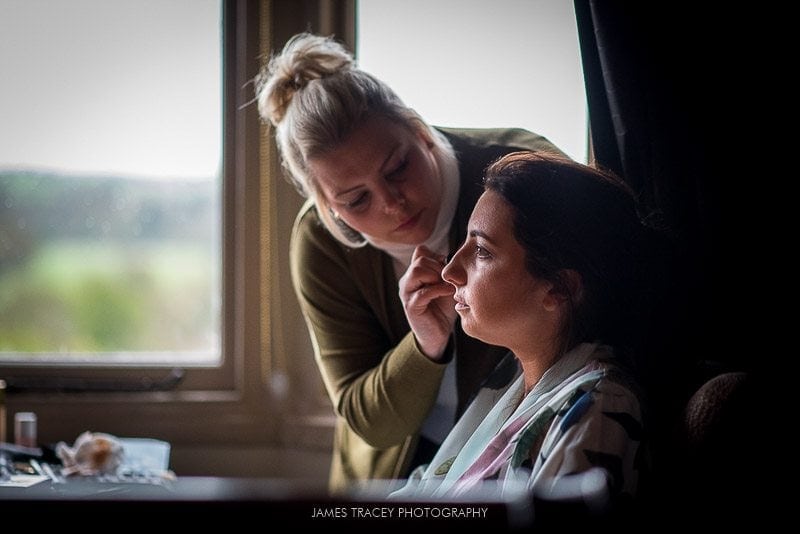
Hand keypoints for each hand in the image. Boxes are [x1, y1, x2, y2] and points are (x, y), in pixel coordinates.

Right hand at [399, 245, 456, 360]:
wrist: (438, 334)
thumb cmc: (444, 309)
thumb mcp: (447, 284)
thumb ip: (446, 270)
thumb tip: (457, 253)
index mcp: (414, 273)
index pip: (421, 251)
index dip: (437, 257)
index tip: (449, 270)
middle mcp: (407, 281)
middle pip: (420, 260)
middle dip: (439, 267)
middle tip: (450, 280)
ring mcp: (406, 293)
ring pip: (417, 271)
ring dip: (436, 276)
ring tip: (447, 286)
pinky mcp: (410, 306)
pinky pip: (423, 292)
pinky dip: (439, 290)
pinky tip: (449, 292)